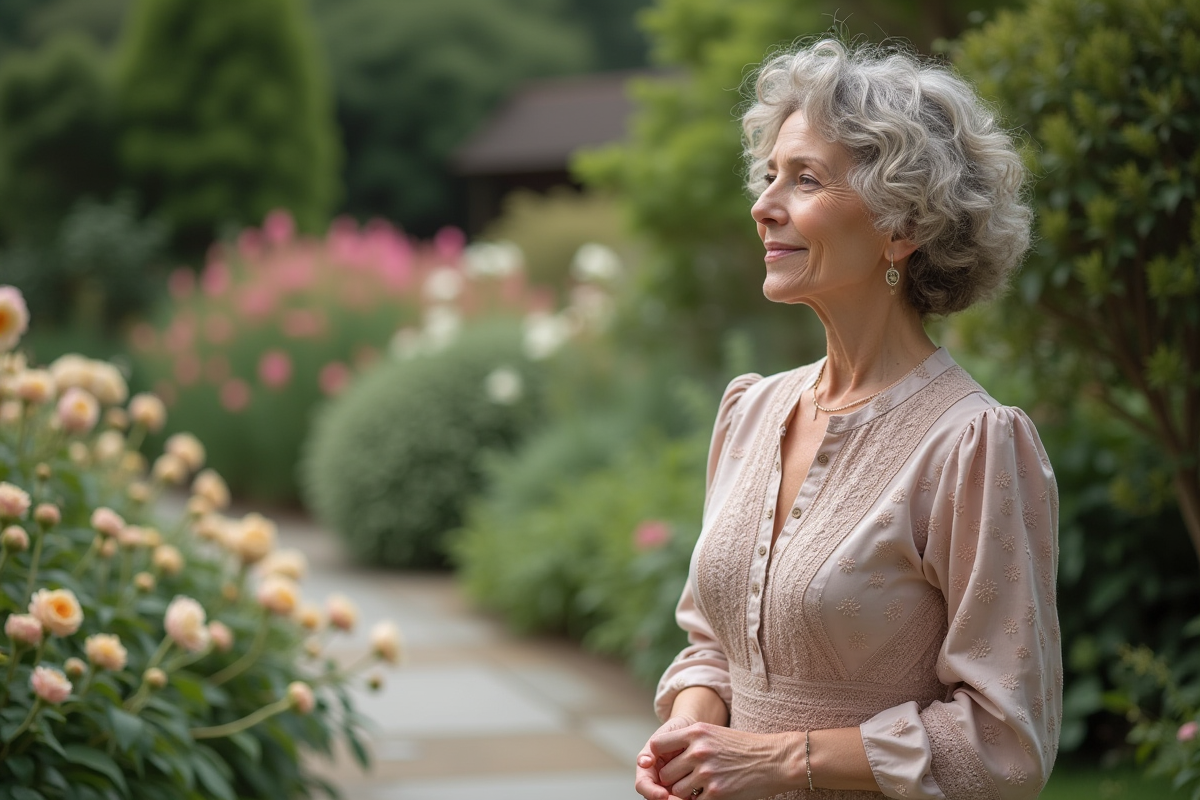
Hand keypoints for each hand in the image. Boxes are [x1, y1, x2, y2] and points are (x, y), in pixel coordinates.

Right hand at [635, 714, 695, 799]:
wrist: (694, 731)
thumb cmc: (677, 730)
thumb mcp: (666, 734)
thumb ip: (655, 747)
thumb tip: (644, 763)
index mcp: (647, 767)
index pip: (643, 785)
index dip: (651, 792)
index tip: (663, 795)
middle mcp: (656, 779)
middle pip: (656, 798)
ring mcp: (668, 785)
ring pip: (671, 799)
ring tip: (692, 797)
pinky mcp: (684, 788)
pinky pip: (685, 797)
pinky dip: (691, 798)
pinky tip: (697, 795)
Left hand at [644, 721, 800, 799]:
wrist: (774, 759)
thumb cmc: (744, 747)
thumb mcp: (714, 733)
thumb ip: (691, 741)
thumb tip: (667, 753)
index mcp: (696, 732)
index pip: (658, 745)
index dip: (657, 757)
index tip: (662, 763)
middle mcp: (698, 751)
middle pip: (665, 773)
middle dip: (673, 779)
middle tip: (686, 779)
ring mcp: (706, 773)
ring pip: (676, 790)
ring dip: (685, 793)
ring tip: (700, 787)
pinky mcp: (716, 792)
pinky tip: (711, 793)